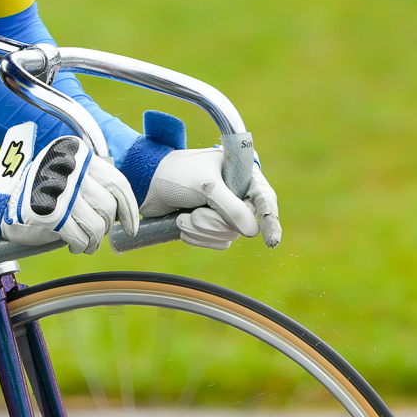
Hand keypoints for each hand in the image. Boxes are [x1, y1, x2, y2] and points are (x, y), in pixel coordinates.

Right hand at [3, 136, 141, 254]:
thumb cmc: (38, 190)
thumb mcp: (66, 173)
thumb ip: (92, 182)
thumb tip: (123, 211)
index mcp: (79, 155)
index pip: (117, 183)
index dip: (130, 209)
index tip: (131, 226)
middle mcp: (71, 170)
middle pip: (108, 207)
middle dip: (106, 227)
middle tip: (95, 232)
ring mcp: (60, 191)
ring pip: (96, 226)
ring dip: (94, 241)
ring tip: (85, 243)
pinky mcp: (49, 213)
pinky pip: (79, 238)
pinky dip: (80, 246)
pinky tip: (74, 245)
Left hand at [140, 147, 280, 249]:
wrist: (145, 184)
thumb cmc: (176, 175)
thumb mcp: (205, 187)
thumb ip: (231, 208)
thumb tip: (253, 231)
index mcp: (241, 174)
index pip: (264, 198)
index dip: (271, 220)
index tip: (271, 241)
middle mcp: (237, 193)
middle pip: (243, 224)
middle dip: (214, 222)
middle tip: (195, 211)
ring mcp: (224, 210)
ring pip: (228, 236)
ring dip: (202, 230)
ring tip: (185, 215)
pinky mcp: (210, 225)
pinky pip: (215, 243)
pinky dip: (197, 237)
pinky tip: (182, 224)